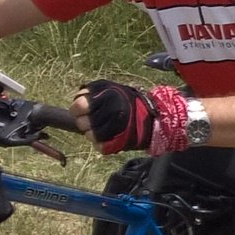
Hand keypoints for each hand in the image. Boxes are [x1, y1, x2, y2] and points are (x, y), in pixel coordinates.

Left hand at [77, 79, 192, 154]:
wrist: (156, 117)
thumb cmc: (130, 102)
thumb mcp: (111, 89)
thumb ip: (93, 92)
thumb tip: (77, 99)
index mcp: (107, 95)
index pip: (79, 105)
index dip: (79, 109)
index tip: (85, 110)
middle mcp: (109, 110)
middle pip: (82, 122)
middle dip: (85, 122)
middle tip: (94, 120)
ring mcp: (113, 128)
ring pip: (89, 135)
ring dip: (93, 133)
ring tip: (103, 129)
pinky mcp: (117, 143)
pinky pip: (100, 146)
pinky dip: (102, 144)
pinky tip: (109, 138)